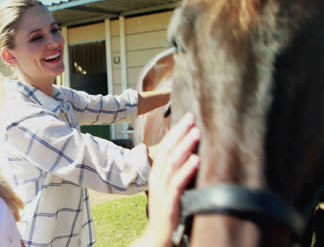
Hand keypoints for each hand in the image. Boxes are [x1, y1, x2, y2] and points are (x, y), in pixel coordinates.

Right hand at [143, 113, 200, 245]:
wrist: (157, 235)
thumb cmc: (166, 210)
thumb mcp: (168, 187)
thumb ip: (176, 172)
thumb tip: (191, 154)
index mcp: (156, 174)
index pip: (165, 147)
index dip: (175, 132)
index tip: (187, 118)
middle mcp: (157, 179)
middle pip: (167, 151)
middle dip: (180, 133)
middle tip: (192, 118)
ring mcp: (161, 190)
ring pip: (172, 163)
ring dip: (185, 146)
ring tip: (196, 133)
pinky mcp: (168, 202)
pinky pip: (177, 183)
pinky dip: (187, 170)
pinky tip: (196, 160)